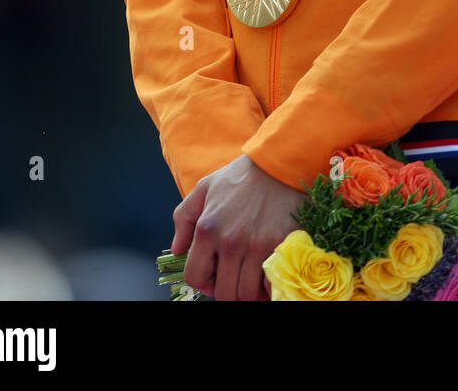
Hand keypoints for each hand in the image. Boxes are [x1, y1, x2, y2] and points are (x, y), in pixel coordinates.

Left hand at [170, 153, 303, 300]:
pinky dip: (268, 288)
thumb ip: (184, 218)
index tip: (213, 278)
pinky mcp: (281, 247)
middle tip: (234, 279)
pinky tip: (267, 276)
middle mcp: (230, 242)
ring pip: (246, 294)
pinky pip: (271, 287)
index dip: (202, 283)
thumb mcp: (204, 187)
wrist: (279, 163)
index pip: (195, 277)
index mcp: (207, 228)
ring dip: (248, 291)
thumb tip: (177, 249)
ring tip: (251, 278)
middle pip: (223, 293)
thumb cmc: (241, 176)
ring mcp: (256, 246)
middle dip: (227, 290)